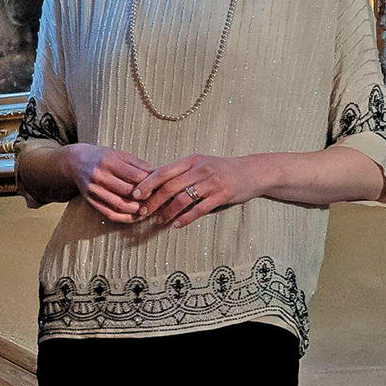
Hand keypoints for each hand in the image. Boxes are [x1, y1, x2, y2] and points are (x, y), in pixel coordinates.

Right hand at [62, 143, 154, 223]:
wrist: (74, 162)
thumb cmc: (101, 157)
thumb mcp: (118, 154)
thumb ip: (137, 164)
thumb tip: (157, 174)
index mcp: (109, 161)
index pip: (135, 176)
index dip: (150, 183)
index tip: (159, 186)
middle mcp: (99, 176)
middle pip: (128, 191)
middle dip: (145, 197)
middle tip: (156, 199)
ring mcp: (94, 190)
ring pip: (120, 205)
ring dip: (136, 209)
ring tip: (147, 208)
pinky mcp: (90, 201)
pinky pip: (110, 213)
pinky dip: (125, 217)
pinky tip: (134, 215)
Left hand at [133, 153, 269, 227]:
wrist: (251, 172)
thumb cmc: (221, 170)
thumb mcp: (200, 165)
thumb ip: (181, 173)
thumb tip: (154, 184)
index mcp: (191, 161)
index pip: (163, 171)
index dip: (147, 183)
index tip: (134, 194)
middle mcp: (200, 169)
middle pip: (170, 186)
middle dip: (153, 201)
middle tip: (142, 212)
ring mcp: (212, 182)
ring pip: (183, 199)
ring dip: (168, 212)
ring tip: (160, 221)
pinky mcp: (222, 195)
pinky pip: (200, 209)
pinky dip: (186, 218)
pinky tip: (177, 225)